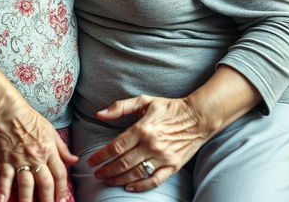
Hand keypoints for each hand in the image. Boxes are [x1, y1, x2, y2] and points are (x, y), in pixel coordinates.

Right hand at [0, 104, 77, 201]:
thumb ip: (62, 148)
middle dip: (48, 200)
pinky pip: (5, 179)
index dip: (62, 189)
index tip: (63, 201)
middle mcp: (36, 157)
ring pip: (26, 185)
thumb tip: (74, 160)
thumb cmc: (30, 120)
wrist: (9, 112)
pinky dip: (3, 191)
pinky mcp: (6, 161)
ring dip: (28, 201)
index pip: (59, 174)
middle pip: (45, 184)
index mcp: (48, 150)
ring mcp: (20, 160)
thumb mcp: (50, 131)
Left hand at [87, 95, 210, 192]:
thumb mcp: (144, 101)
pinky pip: (154, 181)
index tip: (91, 161)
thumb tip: (100, 114)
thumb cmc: (169, 107)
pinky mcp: (173, 166)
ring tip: (107, 180)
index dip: (101, 155)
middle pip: (123, 163)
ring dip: (118, 179)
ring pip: (136, 174)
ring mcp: (162, 157)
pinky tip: (129, 187)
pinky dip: (140, 187)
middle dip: (106, 170)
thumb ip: (120, 107)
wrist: (197, 117)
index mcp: (142, 128)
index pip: (116, 146)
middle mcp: (151, 144)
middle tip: (96, 174)